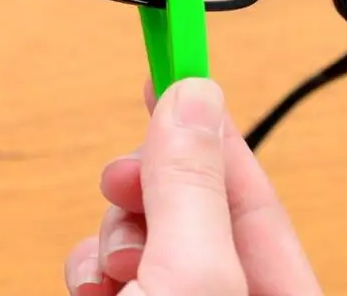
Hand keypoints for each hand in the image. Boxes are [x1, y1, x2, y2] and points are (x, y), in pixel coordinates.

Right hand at [65, 78, 322, 294]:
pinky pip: (121, 268)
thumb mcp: (187, 278)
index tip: (178, 72)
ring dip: (118, 232)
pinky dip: (96, 265)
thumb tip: (194, 98)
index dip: (214, 130)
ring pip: (151, 234)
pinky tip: (91, 282)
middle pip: (196, 209)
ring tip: (112, 261)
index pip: (255, 194)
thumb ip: (194, 189)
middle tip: (124, 178)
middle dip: (153, 189)